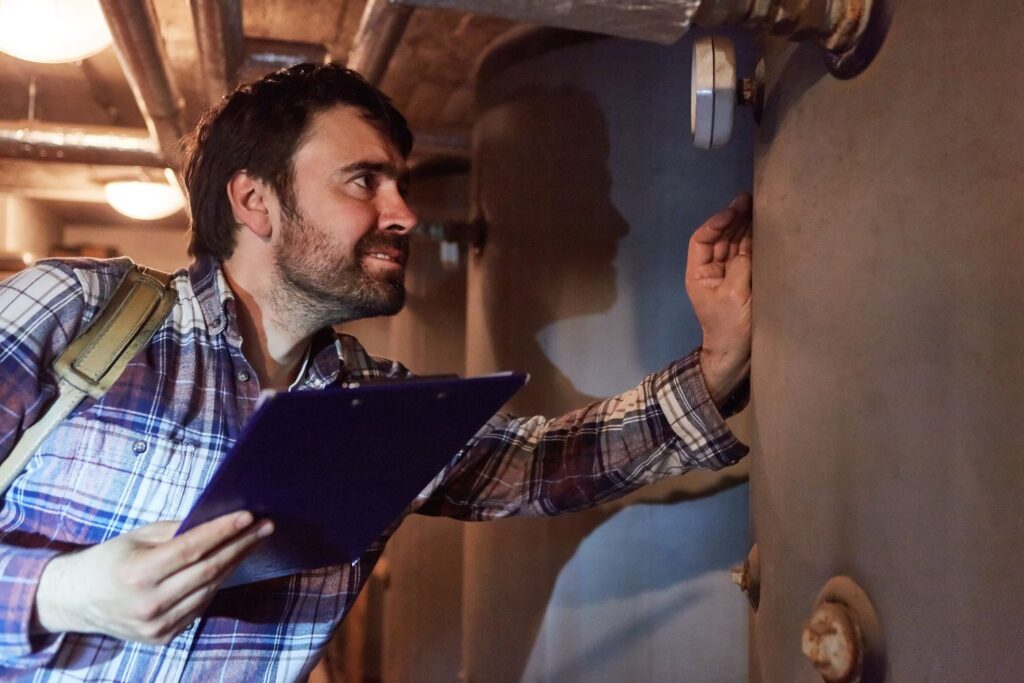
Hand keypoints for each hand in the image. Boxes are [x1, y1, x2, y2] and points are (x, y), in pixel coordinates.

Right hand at [34, 511, 272, 643]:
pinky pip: (199, 606)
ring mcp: (157, 626)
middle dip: (241, 545)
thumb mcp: (137, 538)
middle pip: (208, 570)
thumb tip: (217, 520)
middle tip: (266, 527)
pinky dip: (216, 584)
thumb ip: (176, 531)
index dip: (223, 532)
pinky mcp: (163, 638)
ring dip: (235, 564)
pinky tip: (230, 565)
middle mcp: (149, 604)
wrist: (76, 601)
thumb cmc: (109, 560)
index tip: (249, 516)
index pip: (192, 549)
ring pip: (209, 590)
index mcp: (138, 574)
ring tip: (253, 542)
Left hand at [685, 192, 752, 406]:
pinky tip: (763, 229)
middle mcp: (711, 272)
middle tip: (750, 199)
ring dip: (744, 226)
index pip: (702, 240)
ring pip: (734, 245)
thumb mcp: (734, 295)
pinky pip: (745, 257)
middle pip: (720, 238)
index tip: (733, 210)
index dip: (716, 222)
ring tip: (758, 207)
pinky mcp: (742, 283)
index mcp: (699, 274)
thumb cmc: (729, 328)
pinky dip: (753, 242)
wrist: (735, 357)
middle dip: (733, 218)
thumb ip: (740, 266)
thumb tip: (748, 243)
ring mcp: (727, 277)